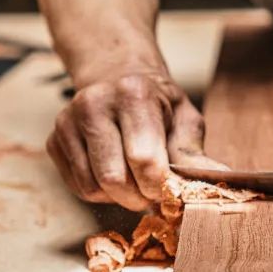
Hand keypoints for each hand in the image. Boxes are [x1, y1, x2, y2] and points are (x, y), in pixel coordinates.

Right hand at [46, 69, 208, 209]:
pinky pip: (77, 186)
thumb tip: (219, 180)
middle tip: (152, 191)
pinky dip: (100, 191)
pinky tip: (114, 170)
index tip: (168, 188)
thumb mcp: (183, 117)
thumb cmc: (156, 101)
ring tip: (133, 177)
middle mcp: (94, 104)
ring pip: (93, 188)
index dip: (159, 185)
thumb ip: (194, 151)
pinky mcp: (53, 139)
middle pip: (114, 179)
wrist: (115, 74)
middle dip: (138, 196)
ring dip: (118, 196)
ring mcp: (67, 121)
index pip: (143, 159)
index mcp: (132, 94)